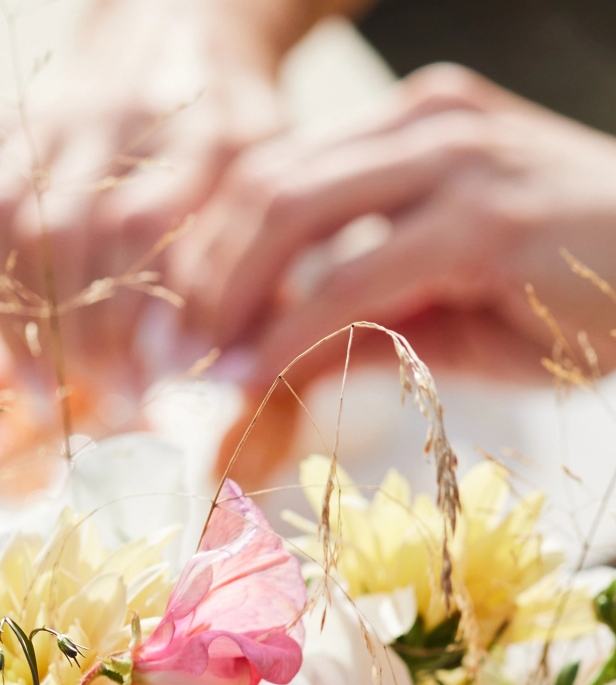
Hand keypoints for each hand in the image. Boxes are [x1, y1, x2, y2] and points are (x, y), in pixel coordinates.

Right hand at [0, 0, 290, 385]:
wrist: (186, 24)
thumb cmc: (247, 133)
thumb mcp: (283, 185)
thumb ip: (272, 271)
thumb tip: (240, 375)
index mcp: (211, 138)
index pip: (162, 233)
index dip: (149, 318)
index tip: (157, 392)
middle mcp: (131, 121)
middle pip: (90, 233)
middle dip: (92, 333)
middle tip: (104, 411)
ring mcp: (70, 119)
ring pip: (30, 221)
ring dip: (34, 316)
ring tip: (48, 394)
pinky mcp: (27, 125)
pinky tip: (12, 350)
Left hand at [173, 66, 615, 390]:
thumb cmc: (609, 298)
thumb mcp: (477, 306)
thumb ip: (389, 317)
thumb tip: (298, 368)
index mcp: (420, 121)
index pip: (283, 168)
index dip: (216, 245)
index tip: (185, 321)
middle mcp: (426, 117)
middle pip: (263, 178)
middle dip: (199, 268)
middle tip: (165, 350)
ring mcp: (453, 155)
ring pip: (291, 214)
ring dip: (230, 298)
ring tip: (200, 367)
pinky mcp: (483, 213)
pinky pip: (356, 273)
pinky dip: (296, 328)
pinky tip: (263, 373)